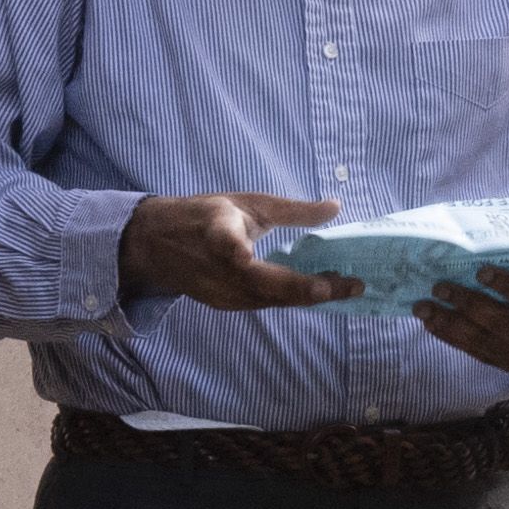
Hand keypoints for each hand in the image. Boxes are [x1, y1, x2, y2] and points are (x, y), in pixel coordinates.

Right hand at [119, 188, 353, 310]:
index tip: (248, 255)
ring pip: (271, 299)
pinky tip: (316, 291)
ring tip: (344, 287)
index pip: (228, 244)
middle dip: (312, 288)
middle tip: (352, 285)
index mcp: (217, 233)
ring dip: (308, 296)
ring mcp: (221, 292)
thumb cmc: (206, 216)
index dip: (237, 252)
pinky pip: (265, 302)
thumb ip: (293, 210)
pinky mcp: (224, 305)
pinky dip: (291, 297)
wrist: (157, 246)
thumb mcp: (248, 203)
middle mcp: (218, 269)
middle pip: (267, 285)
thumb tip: (336, 206)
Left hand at [413, 263, 508, 381]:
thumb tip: (485, 248)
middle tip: (439, 287)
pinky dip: (453, 338)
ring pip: (486, 342)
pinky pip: (480, 353)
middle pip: (504, 324)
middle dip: (468, 304)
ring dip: (451, 324)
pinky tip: (433, 323)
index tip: (481, 269)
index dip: (508, 285)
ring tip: (424, 307)